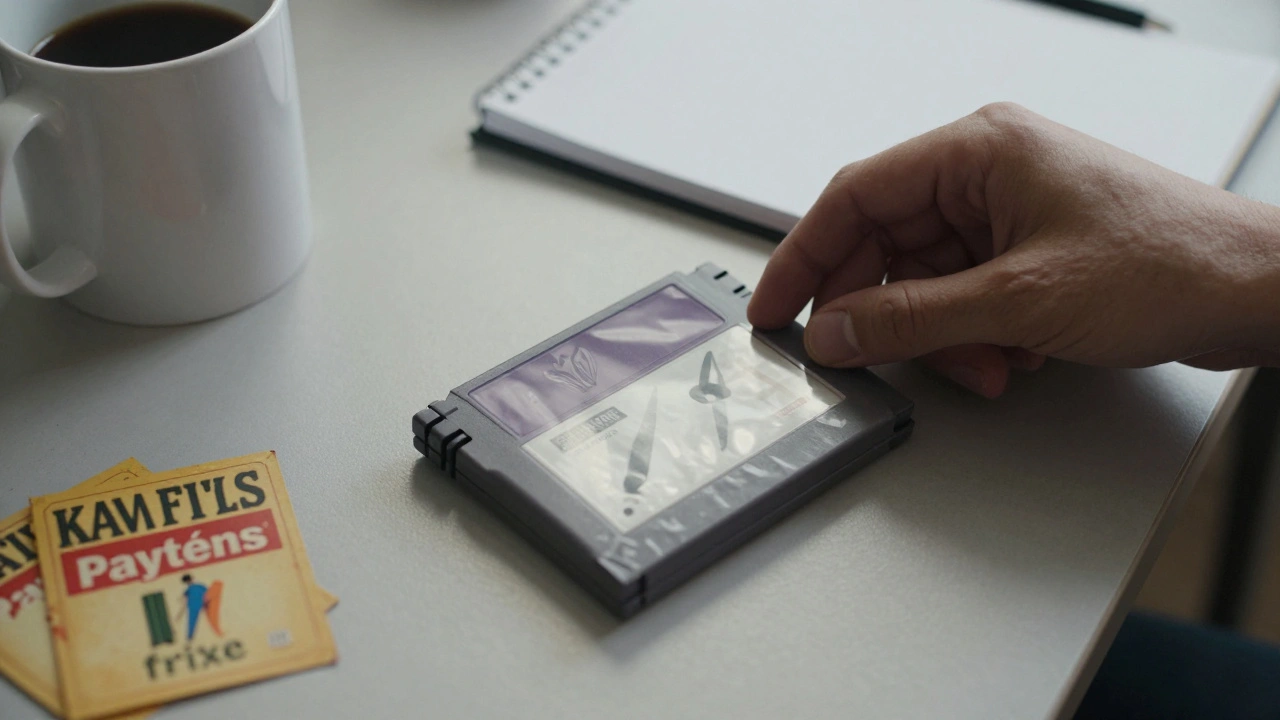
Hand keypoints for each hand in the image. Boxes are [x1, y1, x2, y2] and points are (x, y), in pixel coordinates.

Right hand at [747, 103, 1279, 397]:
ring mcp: (1008, 212)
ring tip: (984, 366)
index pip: (854, 196)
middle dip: (885, 313)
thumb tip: (835, 331)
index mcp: (975, 151)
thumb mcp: (1018, 302)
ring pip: (925, 281)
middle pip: (886, 245)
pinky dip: (973, 336)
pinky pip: (964, 295)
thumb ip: (911, 320)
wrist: (1256, 290)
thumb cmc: (1166, 263)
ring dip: (940, 336)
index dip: (803, 257)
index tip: (774, 310)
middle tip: (865, 360)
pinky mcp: (1029, 249)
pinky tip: (1014, 357)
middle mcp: (986, 172)